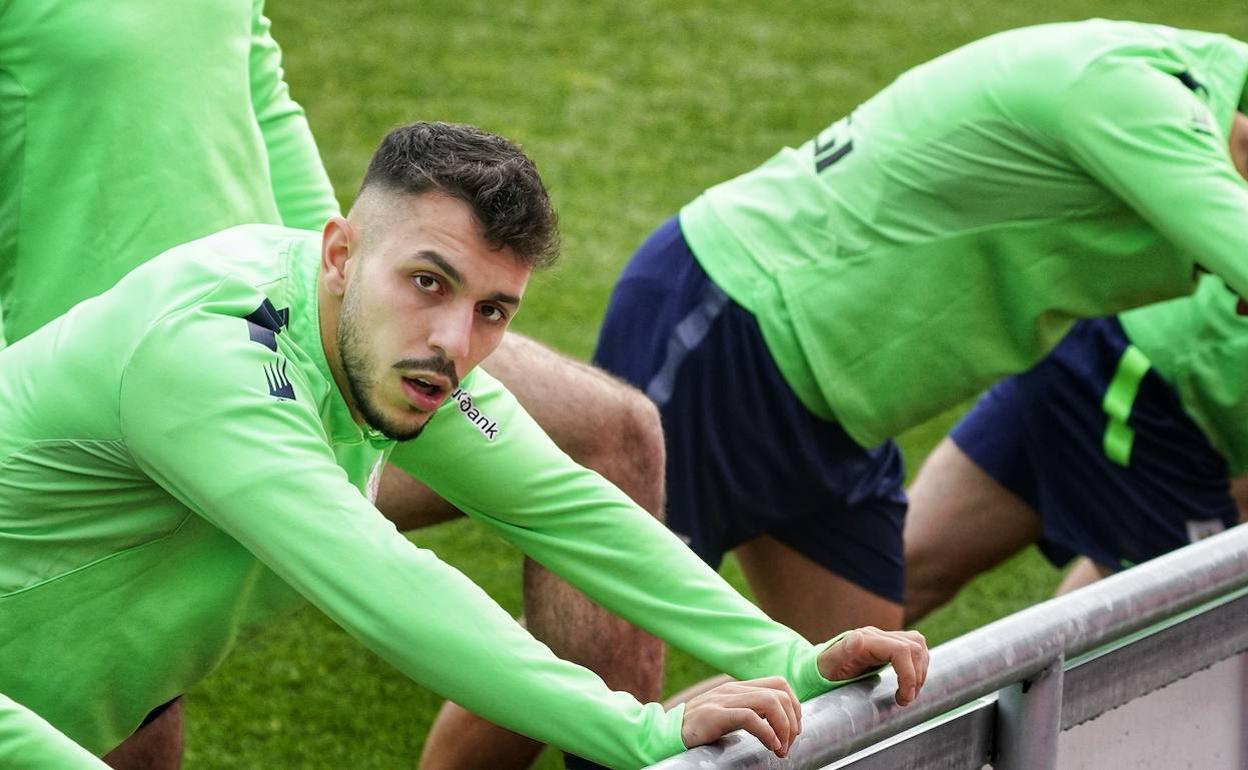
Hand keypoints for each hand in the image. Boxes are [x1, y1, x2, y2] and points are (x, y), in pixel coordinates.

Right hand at [679, 676, 801, 757]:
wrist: (668, 733)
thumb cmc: (700, 729)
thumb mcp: (729, 715)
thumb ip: (749, 712)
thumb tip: (778, 724)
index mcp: (739, 688)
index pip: (779, 684)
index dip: (794, 706)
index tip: (793, 731)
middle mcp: (733, 689)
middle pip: (780, 692)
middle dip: (792, 720)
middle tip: (788, 744)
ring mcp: (723, 700)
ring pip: (769, 701)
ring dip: (783, 728)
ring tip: (780, 748)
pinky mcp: (714, 715)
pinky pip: (749, 717)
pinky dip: (767, 732)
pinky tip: (769, 746)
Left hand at [817, 626, 927, 705]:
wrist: (822, 667)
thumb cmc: (824, 669)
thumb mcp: (828, 664)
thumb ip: (842, 651)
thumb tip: (857, 638)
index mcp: (866, 639)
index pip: (902, 650)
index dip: (909, 675)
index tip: (904, 697)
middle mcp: (878, 635)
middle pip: (914, 647)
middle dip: (916, 676)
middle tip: (905, 699)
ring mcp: (885, 638)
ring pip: (918, 645)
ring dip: (920, 671)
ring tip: (908, 692)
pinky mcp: (890, 645)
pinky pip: (915, 649)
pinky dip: (918, 666)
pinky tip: (909, 682)